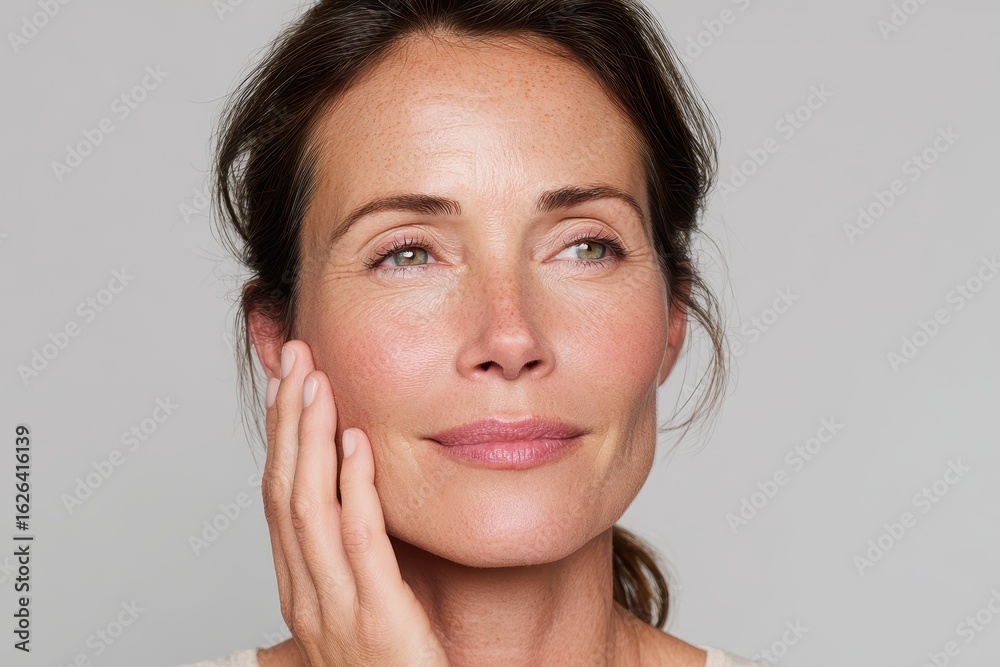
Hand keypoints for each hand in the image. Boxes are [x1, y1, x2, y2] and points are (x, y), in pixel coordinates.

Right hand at [260, 339, 448, 665]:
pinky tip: (356, 443)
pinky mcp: (377, 617)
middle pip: (284, 490)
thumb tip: (352, 498)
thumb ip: (349, 559)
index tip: (288, 384)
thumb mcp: (360, 606)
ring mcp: (336, 607)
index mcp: (301, 588)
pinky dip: (353, 486)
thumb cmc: (393, 666)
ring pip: (308, 506)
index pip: (279, 498)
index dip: (280, 436)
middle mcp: (306, 594)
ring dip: (311, 438)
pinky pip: (358, 541)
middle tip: (297, 360)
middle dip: (288, 420)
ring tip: (319, 382)